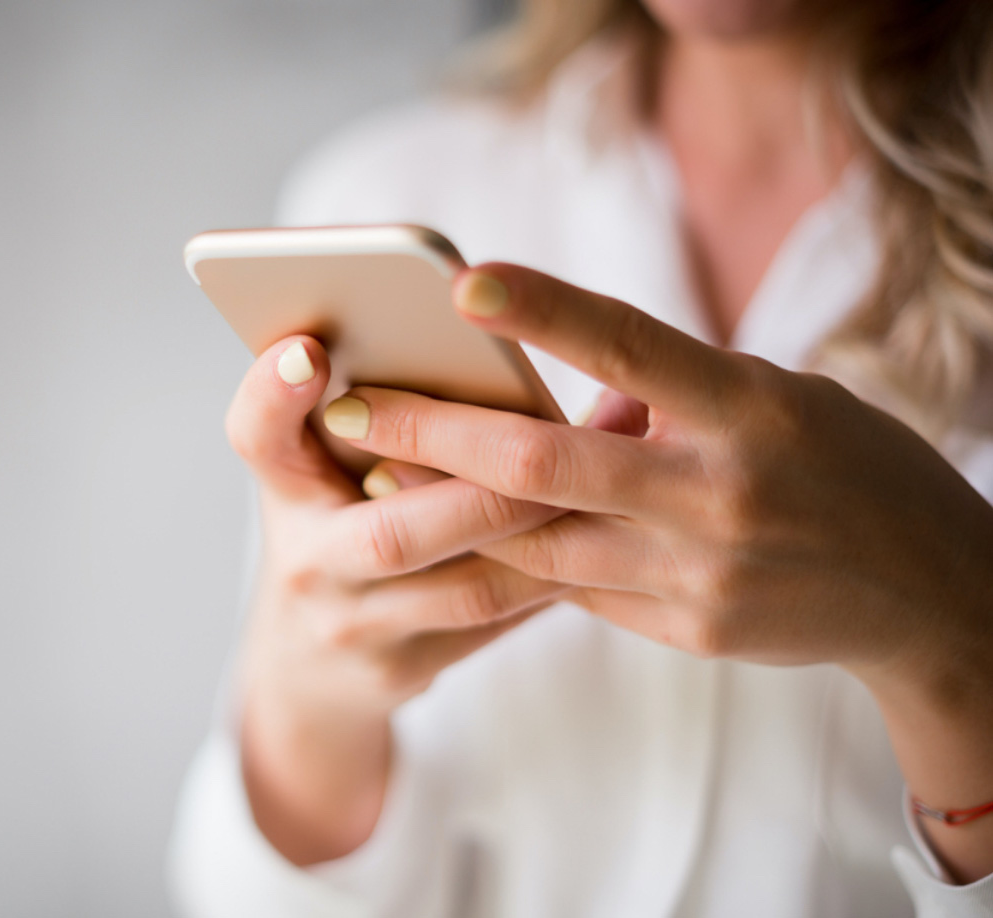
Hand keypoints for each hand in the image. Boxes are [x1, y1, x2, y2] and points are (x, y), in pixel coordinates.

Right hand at [226, 334, 567, 864]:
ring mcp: (353, 628)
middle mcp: (307, 563)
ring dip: (547, 538)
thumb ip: (376, 416)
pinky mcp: (401, 671)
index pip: (257, 436)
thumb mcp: (325, 472)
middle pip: (395, 532)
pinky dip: (552, 580)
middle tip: (565, 442)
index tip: (310, 351)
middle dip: (491, 491)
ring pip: (468, 589)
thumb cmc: (334, 531)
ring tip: (609, 486)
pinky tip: (601, 542)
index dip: (273, 394)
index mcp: (283, 489)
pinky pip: (495, 623)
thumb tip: (485, 342)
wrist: (307, 667)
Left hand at [323, 263, 992, 878]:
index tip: (462, 281)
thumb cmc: (848, 467)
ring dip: (448, 507)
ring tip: (375, 471)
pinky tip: (468, 532)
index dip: (547, 312)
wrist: (925, 595)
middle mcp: (720, 494)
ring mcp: (700, 575)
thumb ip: (676, 397)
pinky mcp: (686, 630)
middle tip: (347, 403)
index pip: (635, 347)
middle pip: (545, 465)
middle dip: (433, 432)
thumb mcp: (779, 401)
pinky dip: (521, 555)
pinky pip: (577, 589)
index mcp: (754, 410)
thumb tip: (579, 399)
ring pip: (537, 541)